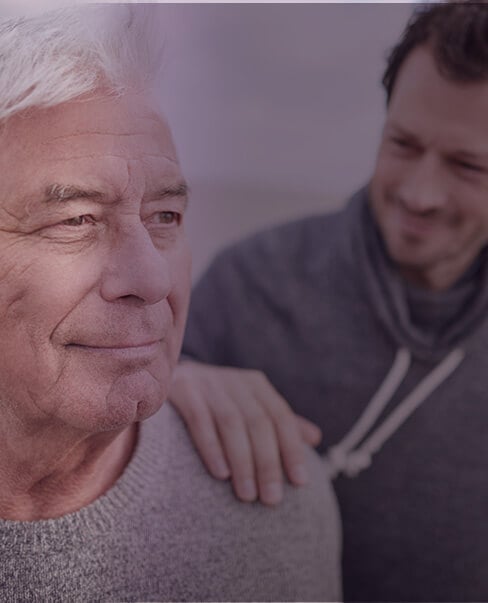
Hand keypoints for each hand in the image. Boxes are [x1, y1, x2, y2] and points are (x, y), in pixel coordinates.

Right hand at [169, 359, 321, 505]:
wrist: (166, 378)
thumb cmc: (216, 401)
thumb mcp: (249, 405)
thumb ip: (279, 422)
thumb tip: (315, 438)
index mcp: (255, 385)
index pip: (281, 416)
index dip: (292, 448)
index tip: (300, 482)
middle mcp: (233, 381)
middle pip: (258, 422)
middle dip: (268, 462)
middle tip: (272, 499)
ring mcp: (207, 383)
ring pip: (232, 423)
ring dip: (242, 461)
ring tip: (248, 494)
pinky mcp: (182, 390)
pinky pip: (199, 420)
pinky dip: (212, 446)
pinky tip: (220, 473)